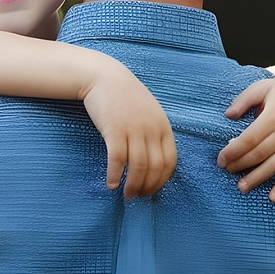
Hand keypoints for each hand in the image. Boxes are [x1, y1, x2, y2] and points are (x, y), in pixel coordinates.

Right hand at [82, 63, 175, 198]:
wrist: (104, 77)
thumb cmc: (125, 97)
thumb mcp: (149, 113)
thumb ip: (154, 133)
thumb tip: (154, 163)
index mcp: (163, 126)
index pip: (170, 162)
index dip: (161, 181)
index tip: (151, 190)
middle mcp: (151, 129)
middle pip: (155, 168)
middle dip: (147, 187)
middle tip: (137, 196)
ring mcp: (133, 129)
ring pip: (138, 167)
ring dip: (133, 186)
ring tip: (126, 194)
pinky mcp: (114, 130)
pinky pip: (118, 160)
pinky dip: (115, 175)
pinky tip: (111, 184)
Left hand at [217, 66, 274, 201]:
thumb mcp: (262, 87)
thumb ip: (243, 101)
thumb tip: (227, 116)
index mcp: (273, 116)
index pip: (248, 139)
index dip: (233, 151)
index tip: (220, 159)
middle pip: (259, 154)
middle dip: (240, 165)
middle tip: (226, 171)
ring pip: (274, 166)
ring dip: (257, 178)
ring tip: (241, 187)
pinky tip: (273, 198)